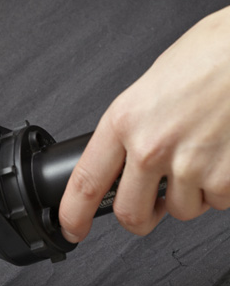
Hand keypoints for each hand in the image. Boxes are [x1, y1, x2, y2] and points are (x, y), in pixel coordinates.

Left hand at [59, 6, 229, 241]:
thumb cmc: (214, 57)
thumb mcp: (153, 85)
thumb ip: (134, 125)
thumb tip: (124, 156)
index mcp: (124, 120)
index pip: (86, 182)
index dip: (73, 215)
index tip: (71, 229)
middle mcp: (151, 146)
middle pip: (130, 213)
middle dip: (141, 218)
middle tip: (152, 206)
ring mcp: (188, 164)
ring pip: (181, 210)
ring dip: (191, 196)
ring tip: (203, 160)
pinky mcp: (225, 176)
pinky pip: (218, 201)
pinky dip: (223, 188)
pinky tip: (225, 157)